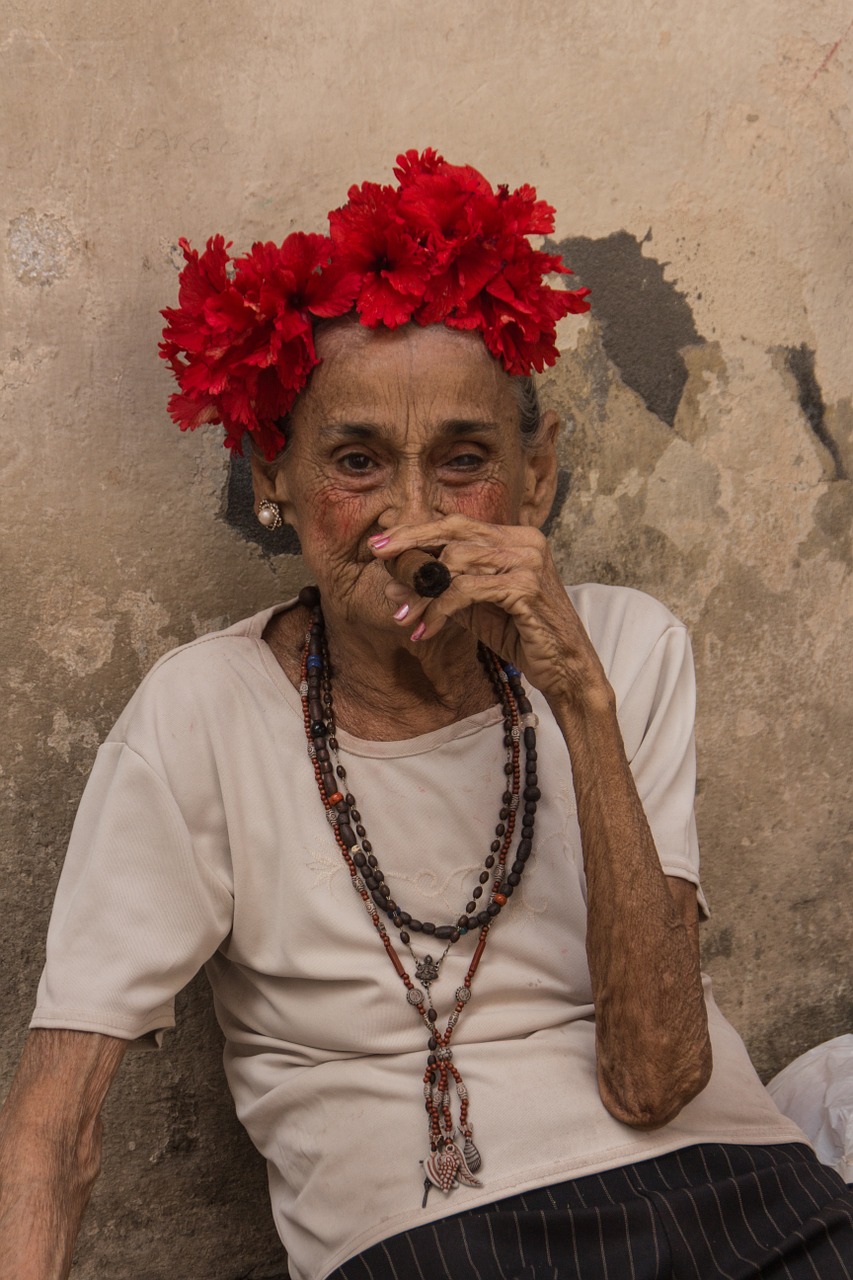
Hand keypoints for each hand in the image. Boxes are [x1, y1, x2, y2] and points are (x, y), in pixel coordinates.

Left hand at [370, 515, 611, 711]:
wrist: (565, 669)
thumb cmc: (522, 636)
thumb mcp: (473, 610)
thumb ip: (438, 593)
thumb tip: (392, 585)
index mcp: (514, 537)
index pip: (456, 523)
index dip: (416, 530)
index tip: (381, 544)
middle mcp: (523, 541)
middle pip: (454, 531)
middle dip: (411, 543)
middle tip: (378, 556)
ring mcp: (527, 561)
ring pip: (456, 561)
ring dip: (422, 591)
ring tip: (404, 617)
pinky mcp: (525, 587)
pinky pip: (467, 590)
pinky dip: (440, 610)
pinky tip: (426, 631)